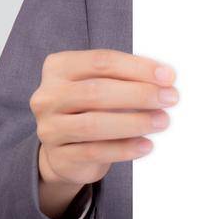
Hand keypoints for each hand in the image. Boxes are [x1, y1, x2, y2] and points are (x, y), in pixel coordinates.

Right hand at [31, 50, 178, 197]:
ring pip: (93, 124)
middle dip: (139, 94)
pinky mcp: (59, 157)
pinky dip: (124, 149)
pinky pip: (95, 152)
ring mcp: (50, 127)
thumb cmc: (89, 109)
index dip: (137, 67)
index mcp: (59, 68)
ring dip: (134, 122)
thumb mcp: (100, 85)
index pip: (101, 62)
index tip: (167, 76)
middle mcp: (49, 96)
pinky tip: (146, 145)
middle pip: (97, 91)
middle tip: (169, 98)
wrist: (64, 150)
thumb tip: (165, 79)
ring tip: (162, 121)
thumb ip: (125, 78)